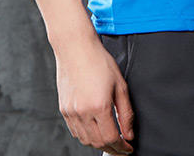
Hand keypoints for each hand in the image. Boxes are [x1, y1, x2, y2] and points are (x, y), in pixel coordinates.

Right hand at [54, 34, 134, 152]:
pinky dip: (86, 136)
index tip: (128, 149)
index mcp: (99, 106)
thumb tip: (129, 133)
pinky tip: (94, 131)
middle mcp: (83, 113)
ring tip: (110, 141)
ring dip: (99, 144)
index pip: (112, 138)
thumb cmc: (99, 61)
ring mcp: (71, 112)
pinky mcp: (64, 110)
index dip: (122, 147)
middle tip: (121, 148)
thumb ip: (126, 112)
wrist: (76, 48)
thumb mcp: (120, 85)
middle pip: (98, 143)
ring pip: (85, 140)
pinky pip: (75, 132)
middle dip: (112, 149)